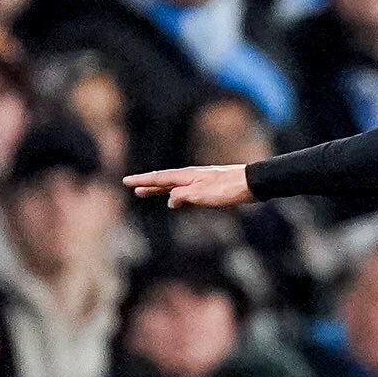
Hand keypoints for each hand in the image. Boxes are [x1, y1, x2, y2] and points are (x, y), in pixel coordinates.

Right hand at [125, 164, 252, 209]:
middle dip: (148, 185)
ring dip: (160, 190)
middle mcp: (191, 176)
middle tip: (133, 188)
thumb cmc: (227, 189)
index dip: (142, 181)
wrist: (251, 183)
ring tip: (147, 193)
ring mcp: (200, 181)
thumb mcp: (201, 194)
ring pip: (174, 185)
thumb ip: (182, 196)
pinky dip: (176, 194)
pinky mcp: (209, 187)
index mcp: (187, 176)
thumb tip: (170, 200)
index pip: (159, 178)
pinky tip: (176, 199)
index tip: (126, 181)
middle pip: (164, 181)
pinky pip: (186, 190)